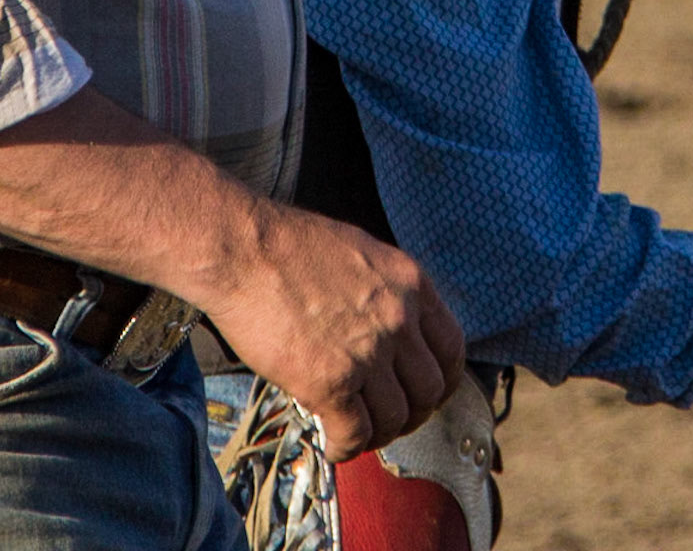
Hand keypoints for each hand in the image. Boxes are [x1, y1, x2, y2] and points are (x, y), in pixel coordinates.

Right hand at [203, 199, 463, 462]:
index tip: (425, 393)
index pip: (451, 347)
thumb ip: (384, 292)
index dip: (441, 380)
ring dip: (377, 433)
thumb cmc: (286, 245)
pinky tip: (332, 441)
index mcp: (408, 282)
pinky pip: (354, 434)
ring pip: (394, 417)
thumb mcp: (357, 253)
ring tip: (356, 430)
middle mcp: (397, 318)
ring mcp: (366, 352)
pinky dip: (346, 446)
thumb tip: (389, 334)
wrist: (241, 249)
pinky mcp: (330, 382)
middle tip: (388, 418)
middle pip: (428, 390)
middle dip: (411, 412)